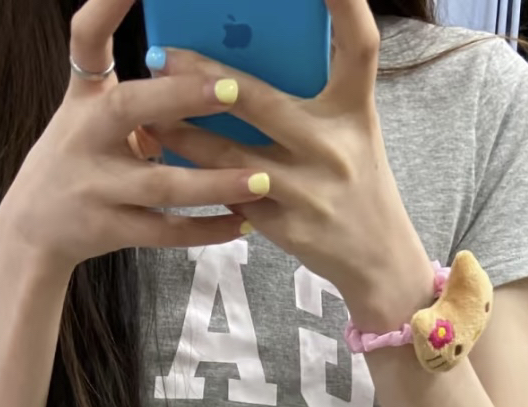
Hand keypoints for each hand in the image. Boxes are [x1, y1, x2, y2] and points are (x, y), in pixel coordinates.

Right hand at [0, 0, 269, 274]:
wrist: (33, 229)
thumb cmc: (80, 157)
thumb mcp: (90, 111)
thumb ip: (138, 91)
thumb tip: (205, 65)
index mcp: (84, 97)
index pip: (86, 38)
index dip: (107, 6)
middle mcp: (85, 135)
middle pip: (130, 109)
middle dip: (180, 97)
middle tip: (232, 89)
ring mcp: (95, 186)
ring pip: (161, 185)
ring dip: (214, 183)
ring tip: (263, 179)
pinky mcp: (109, 229)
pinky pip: (165, 232)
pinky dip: (206, 230)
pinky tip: (244, 222)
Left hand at [148, 0, 436, 329]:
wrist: (380, 261)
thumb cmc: (357, 183)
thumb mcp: (351, 132)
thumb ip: (310, 99)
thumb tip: (241, 70)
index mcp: (356, 110)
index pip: (360, 44)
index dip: (345, 3)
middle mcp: (334, 146)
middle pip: (258, 100)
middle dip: (203, 78)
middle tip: (162, 57)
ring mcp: (310, 190)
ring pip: (230, 156)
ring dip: (183, 134)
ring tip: (147, 116)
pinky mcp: (289, 227)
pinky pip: (231, 197)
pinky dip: (199, 180)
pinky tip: (170, 165)